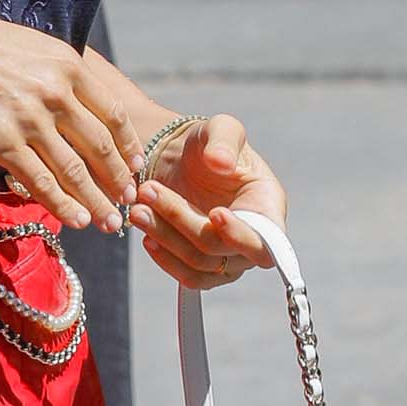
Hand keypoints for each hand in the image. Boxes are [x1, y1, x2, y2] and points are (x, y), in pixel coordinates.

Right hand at [0, 0, 146, 228]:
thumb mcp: (38, 49)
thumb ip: (65, 75)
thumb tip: (87, 103)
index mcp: (71, 68)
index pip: (114, 115)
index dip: (128, 146)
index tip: (136, 166)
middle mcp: (57, 95)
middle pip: (100, 147)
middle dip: (119, 180)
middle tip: (129, 201)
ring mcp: (31, 120)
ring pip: (75, 171)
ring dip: (97, 201)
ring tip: (110, 223)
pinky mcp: (3, 142)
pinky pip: (41, 182)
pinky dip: (63, 205)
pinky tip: (78, 220)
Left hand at [129, 117, 285, 289]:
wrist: (182, 162)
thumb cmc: (208, 144)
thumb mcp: (220, 128)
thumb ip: (224, 140)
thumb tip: (221, 162)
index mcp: (268, 206)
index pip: (265, 237)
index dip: (241, 233)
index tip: (215, 213)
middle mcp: (254, 238)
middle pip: (221, 249)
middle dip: (182, 221)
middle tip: (148, 191)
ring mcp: (230, 258)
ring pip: (199, 264)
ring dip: (165, 237)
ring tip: (138, 208)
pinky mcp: (206, 268)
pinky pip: (188, 277)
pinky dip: (165, 259)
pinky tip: (147, 234)